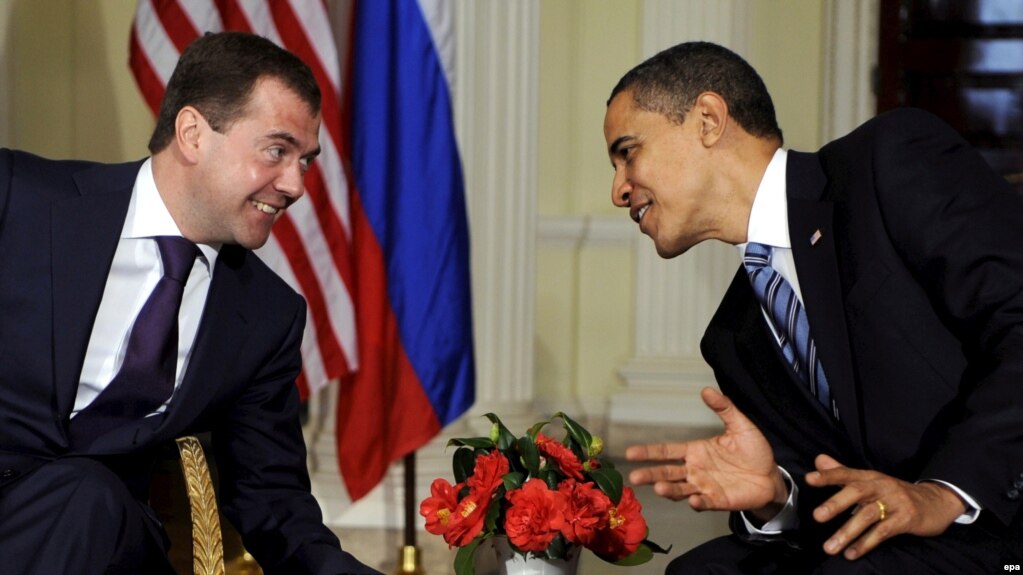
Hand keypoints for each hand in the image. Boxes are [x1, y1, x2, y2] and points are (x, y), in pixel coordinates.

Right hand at [625, 387, 786, 518]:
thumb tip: (706, 390)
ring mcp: (705, 487)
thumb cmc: (753, 450)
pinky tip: (694, 501)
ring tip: (659, 488)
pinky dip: (698, 503)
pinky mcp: (719, 500)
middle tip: (634, 477)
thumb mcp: (740, 425)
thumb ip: (724, 408)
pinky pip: (706, 502)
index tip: (629, 452)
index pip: (667, 452)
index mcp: (696, 451)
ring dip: (670, 490)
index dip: (648, 452)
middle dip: (650, 475)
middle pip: (667, 473)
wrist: (771, 475)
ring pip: (681, 490)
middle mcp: (695, 470)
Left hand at [806, 454, 965, 559]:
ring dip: (847, 532)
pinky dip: (866, 544)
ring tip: (829, 547)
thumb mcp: (870, 480)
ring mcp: (895, 503)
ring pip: (868, 516)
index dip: (828, 475)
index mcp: (870, 477)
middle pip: (857, 492)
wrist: (935, 502)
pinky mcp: (905, 520)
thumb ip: (842, 472)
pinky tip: (851, 553)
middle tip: (817, 516)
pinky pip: (883, 532)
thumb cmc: (894, 492)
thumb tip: (818, 459)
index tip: (808, 479)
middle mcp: (881, 486)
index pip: (846, 473)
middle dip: (836, 503)